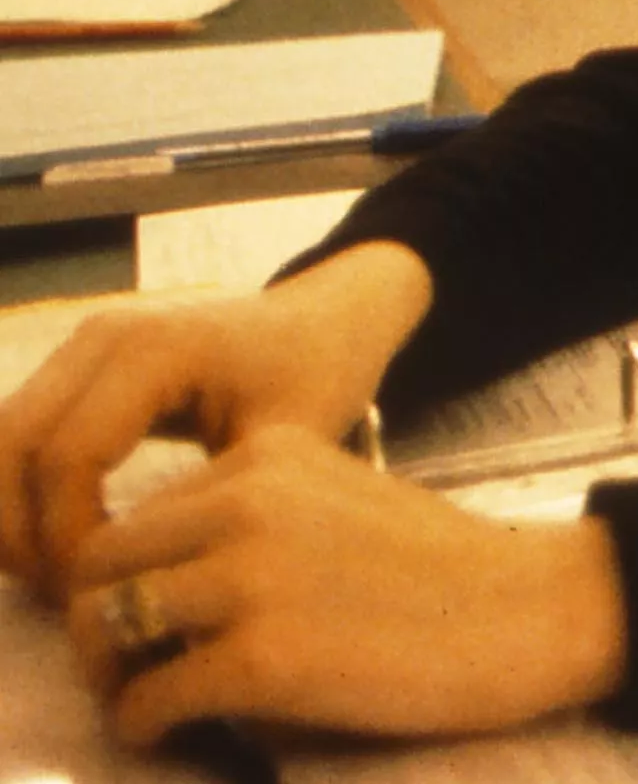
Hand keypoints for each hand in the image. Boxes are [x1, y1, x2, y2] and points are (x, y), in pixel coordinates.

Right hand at [0, 243, 433, 589]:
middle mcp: (102, 337)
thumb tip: (142, 585)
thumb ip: (215, 506)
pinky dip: (19, 494)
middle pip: (11, 447)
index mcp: (157, 351)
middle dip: (22, 534)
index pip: (70, 456)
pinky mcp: (72, 365)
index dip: (68, 536)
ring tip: (58, 580)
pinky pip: (17, 435)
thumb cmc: (317, 377)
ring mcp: (79, 346)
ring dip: (11, 517)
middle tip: (66, 597)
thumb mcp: (286, 444)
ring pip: (0, 443)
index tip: (100, 592)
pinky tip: (57, 547)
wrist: (325, 319)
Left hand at [64, 429, 626, 741]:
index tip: (153, 620)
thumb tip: (158, 589)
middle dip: (98, 624)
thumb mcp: (338, 501)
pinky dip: (147, 724)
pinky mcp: (261, 659)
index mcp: (268, 453)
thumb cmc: (442, 570)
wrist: (531, 610)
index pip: (135, 515)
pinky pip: (149, 700)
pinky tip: (181, 729)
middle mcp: (246, 503)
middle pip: (98, 566)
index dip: (127, 576)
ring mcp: (250, 580)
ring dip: (112, 675)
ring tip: (150, 699)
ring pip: (105, 627)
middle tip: (133, 667)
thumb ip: (252, 520)